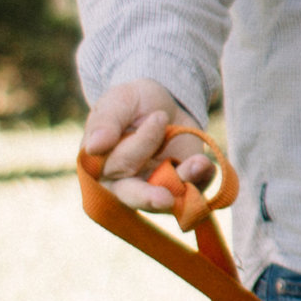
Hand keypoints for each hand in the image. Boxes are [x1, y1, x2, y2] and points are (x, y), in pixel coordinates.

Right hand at [82, 79, 217, 211]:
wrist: (165, 102)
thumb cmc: (132, 103)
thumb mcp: (118, 101)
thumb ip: (105, 122)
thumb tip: (93, 147)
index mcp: (98, 166)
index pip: (114, 166)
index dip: (137, 147)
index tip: (159, 118)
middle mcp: (122, 185)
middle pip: (133, 197)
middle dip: (149, 197)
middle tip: (165, 199)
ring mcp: (152, 189)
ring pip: (165, 197)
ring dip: (183, 183)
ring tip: (199, 162)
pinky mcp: (179, 189)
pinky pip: (191, 194)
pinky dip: (201, 182)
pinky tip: (207, 167)